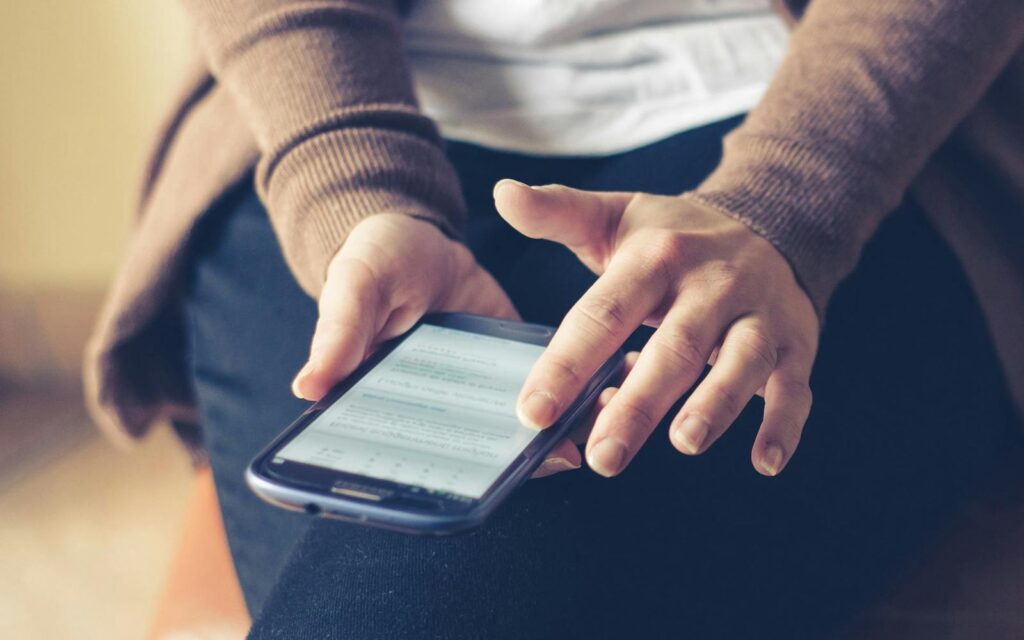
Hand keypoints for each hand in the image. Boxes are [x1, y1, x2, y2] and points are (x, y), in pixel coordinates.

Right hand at [290, 213, 581, 477]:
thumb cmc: (373, 262)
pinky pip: (549, 391)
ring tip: (591, 433)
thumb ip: (339, 332)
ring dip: (554, 435)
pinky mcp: (516, 364)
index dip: (440, 478)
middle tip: (556, 456)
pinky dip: (575, 397)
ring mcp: (482, 391)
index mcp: (388, 403)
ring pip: (516, 430)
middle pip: (473, 454)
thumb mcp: (355, 285)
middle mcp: (438, 409)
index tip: (476, 486)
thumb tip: (308, 387)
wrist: (422, 236)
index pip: (410, 455)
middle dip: (514, 463)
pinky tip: (607, 392)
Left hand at [494, 180, 818, 477]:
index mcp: (656, 257)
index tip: (533, 412)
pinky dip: (783, 424)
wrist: (771, 221)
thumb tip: (502, 193)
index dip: (566, 363)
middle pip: (673, 346)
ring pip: (740, 362)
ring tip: (684, 443)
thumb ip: (558, 212)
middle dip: (638, 404)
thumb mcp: (616, 217)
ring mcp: (757, 315)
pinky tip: (765, 462)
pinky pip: (793, 387)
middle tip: (602, 456)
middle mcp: (710, 285)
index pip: (604, 313)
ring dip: (715, 404)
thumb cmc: (675, 235)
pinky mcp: (794, 344)